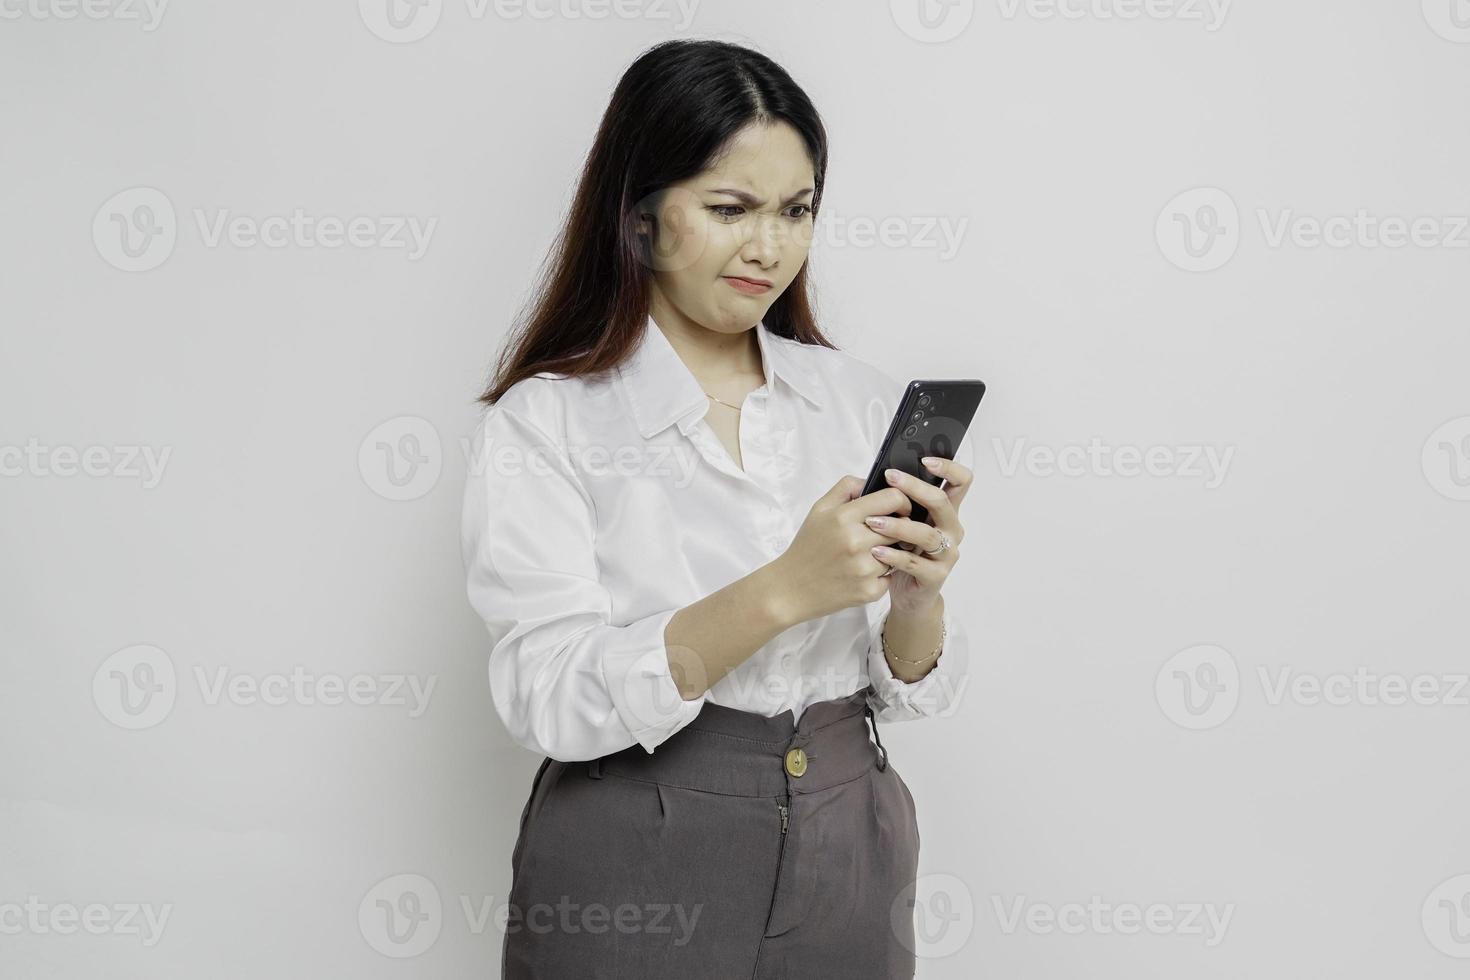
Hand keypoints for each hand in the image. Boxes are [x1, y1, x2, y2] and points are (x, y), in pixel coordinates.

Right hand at [769, 475, 914, 623]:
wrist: (791, 589)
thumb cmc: (807, 548)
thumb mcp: (819, 509)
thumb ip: (847, 488)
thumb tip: (873, 481)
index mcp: (843, 517)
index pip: (892, 499)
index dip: (902, 501)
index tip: (900, 508)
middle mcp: (855, 542)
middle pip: (901, 527)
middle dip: (896, 529)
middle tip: (882, 534)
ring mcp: (864, 568)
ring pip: (898, 552)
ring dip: (889, 553)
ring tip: (865, 556)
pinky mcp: (869, 591)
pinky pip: (891, 576)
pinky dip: (880, 574)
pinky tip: (861, 574)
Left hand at [864, 456, 970, 615]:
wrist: (910, 595)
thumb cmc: (904, 553)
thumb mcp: (906, 523)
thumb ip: (902, 502)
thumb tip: (884, 476)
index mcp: (946, 512)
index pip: (961, 482)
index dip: (948, 467)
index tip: (924, 459)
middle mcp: (951, 530)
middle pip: (941, 502)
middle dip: (914, 487)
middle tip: (889, 478)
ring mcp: (946, 554)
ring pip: (927, 534)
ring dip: (898, 526)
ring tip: (872, 522)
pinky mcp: (936, 576)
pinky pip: (915, 563)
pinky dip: (894, 556)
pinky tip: (876, 551)